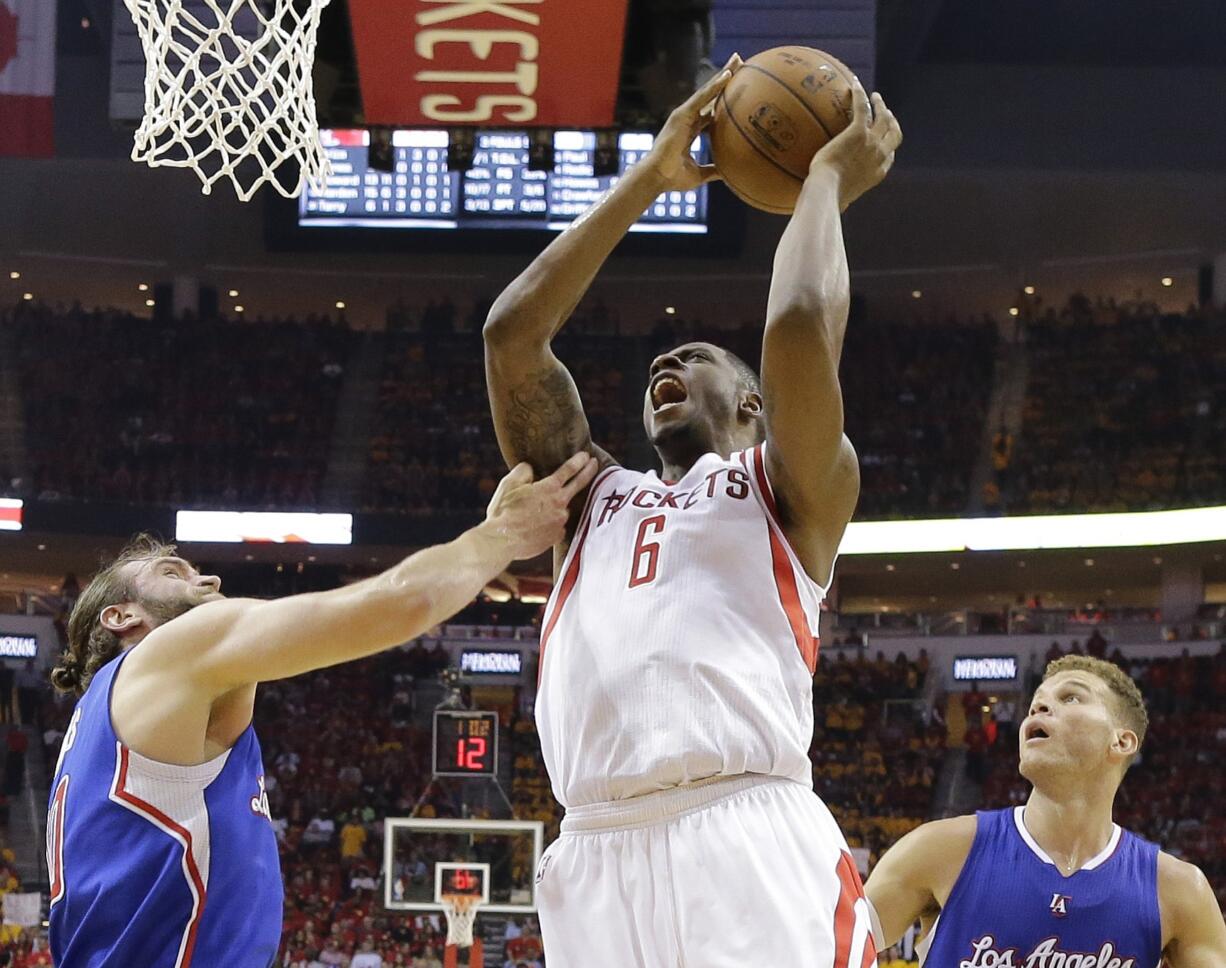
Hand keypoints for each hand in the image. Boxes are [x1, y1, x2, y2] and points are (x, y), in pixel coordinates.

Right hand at [483, 452, 599, 559]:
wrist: (501, 540)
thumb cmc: (503, 511)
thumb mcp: (509, 484)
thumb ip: (523, 471)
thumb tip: (530, 469)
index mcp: (549, 488)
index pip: (569, 469)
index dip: (579, 460)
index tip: (586, 455)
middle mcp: (560, 503)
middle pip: (579, 484)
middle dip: (588, 471)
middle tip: (595, 464)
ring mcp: (560, 521)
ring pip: (563, 509)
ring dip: (556, 506)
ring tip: (537, 510)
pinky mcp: (556, 536)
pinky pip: (557, 526)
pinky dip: (550, 523)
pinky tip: (536, 525)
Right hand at [641, 54, 742, 191]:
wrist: (657, 177)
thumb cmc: (673, 178)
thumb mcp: (699, 174)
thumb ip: (714, 170)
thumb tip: (730, 174)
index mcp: (690, 131)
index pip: (710, 111)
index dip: (723, 100)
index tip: (736, 90)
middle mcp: (687, 119)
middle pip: (710, 95)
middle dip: (724, 79)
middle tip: (739, 64)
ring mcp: (684, 115)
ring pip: (708, 91)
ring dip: (723, 76)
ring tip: (737, 61)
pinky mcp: (682, 114)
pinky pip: (702, 97)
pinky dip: (715, 86)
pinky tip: (728, 75)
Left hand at [809, 84, 901, 210]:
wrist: (827, 191)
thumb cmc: (828, 199)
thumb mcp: (841, 201)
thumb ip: (842, 199)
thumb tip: (835, 208)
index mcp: (878, 173)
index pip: (890, 156)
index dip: (889, 146)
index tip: (884, 140)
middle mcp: (880, 155)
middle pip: (894, 133)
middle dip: (892, 121)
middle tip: (886, 112)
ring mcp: (872, 142)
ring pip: (884, 117)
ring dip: (881, 105)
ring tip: (875, 96)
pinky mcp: (858, 132)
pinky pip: (862, 107)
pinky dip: (860, 94)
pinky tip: (854, 85)